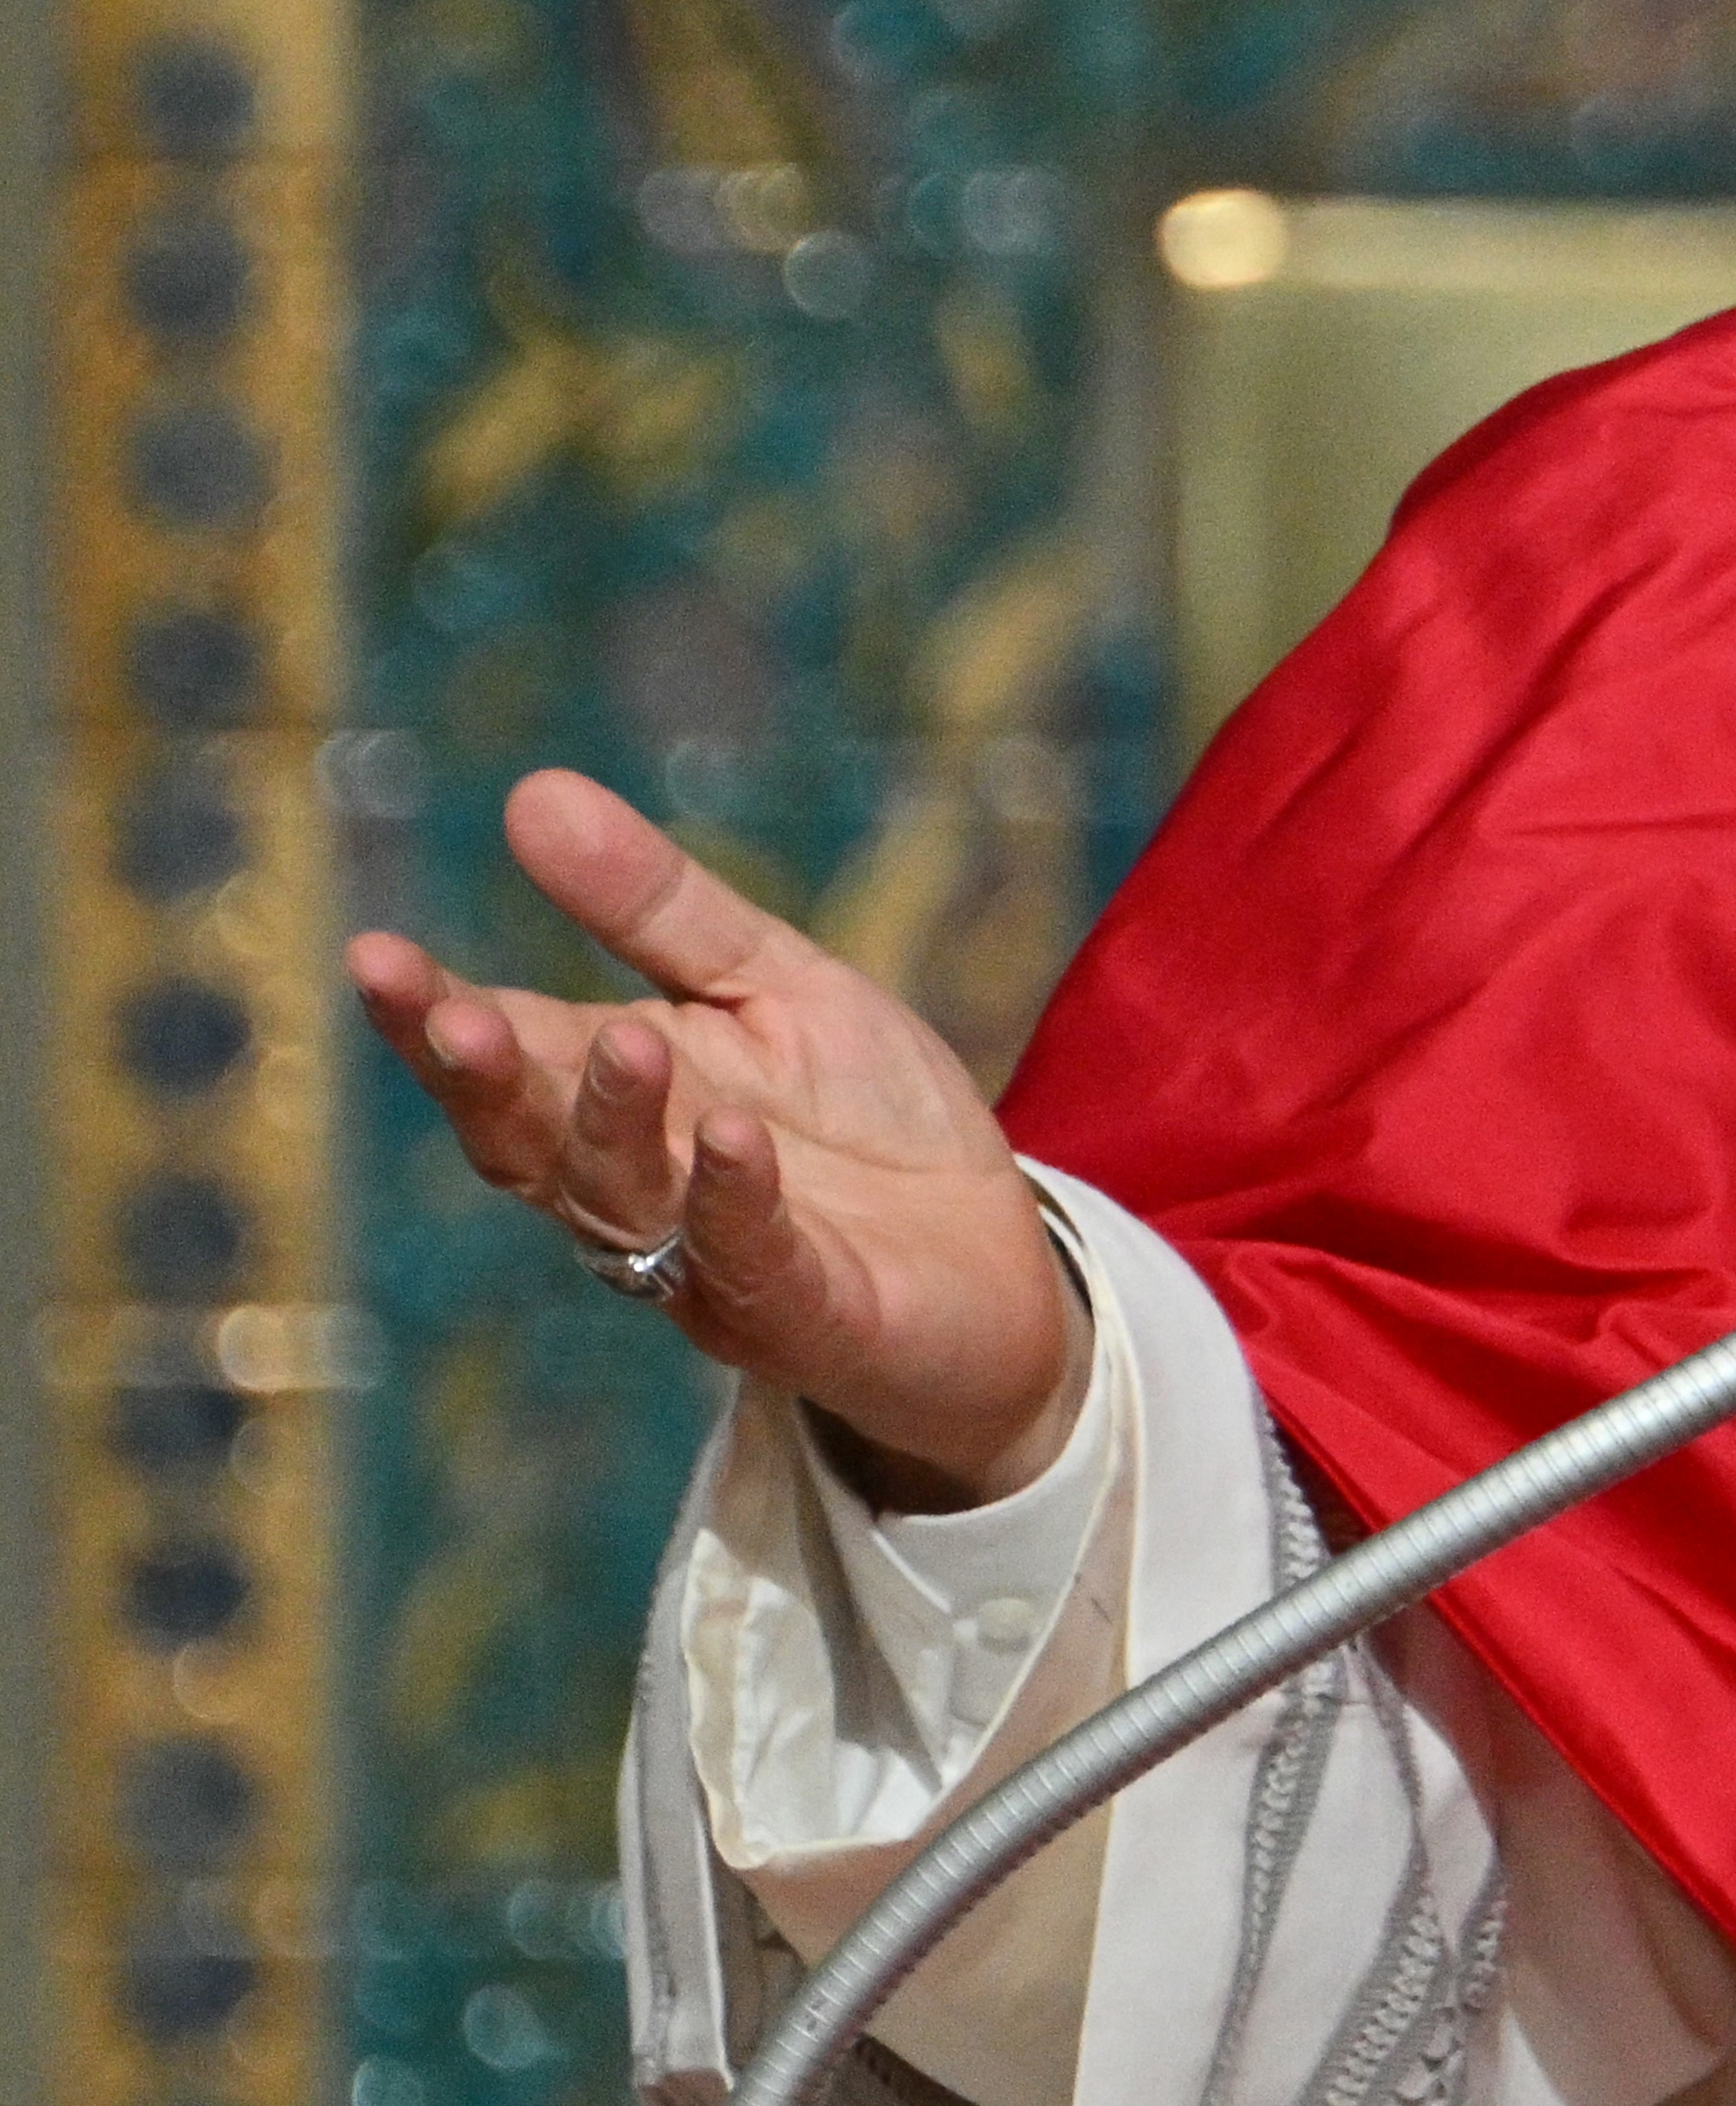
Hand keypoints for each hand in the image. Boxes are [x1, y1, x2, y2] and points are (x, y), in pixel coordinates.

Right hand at [346, 768, 1081, 1508]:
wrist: (992, 1267)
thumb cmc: (865, 1123)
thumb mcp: (776, 986)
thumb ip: (659, 910)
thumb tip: (531, 791)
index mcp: (614, 1098)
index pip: (504, 1051)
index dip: (431, 1014)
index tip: (373, 955)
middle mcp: (635, 1187)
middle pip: (529, 1139)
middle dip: (486, 1080)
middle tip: (457, 1018)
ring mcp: (709, 1262)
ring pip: (624, 1200)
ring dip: (616, 1124)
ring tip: (629, 1043)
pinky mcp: (804, 1314)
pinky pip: (752, 1262)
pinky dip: (734, 1203)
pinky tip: (732, 1141)